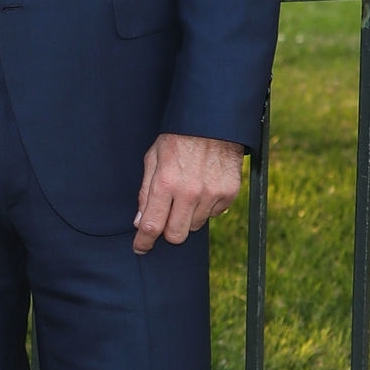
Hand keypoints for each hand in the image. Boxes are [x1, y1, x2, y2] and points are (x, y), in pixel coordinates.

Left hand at [132, 133, 244, 254]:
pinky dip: (206, 207)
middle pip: (176, 235)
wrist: (214, 122)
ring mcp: (212, 194)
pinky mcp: (229, 193)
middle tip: (165, 220)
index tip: (140, 247)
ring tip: (186, 194)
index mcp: (166, 182)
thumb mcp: (153, 158)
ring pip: (195, 225)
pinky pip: (214, 214)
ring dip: (187, 217)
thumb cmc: (179, 137)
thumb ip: (145, 191)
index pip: (152, 225)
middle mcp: (189, 192)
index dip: (144, 242)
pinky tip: (203, 188)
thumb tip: (140, 222)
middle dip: (167, 232)